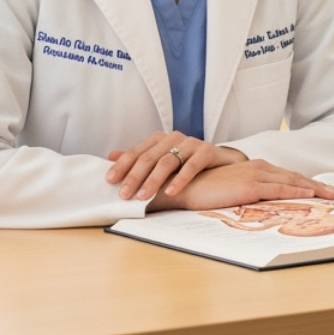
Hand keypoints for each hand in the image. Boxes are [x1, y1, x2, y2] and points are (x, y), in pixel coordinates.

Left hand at [107, 132, 245, 200]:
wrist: (224, 164)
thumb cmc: (188, 164)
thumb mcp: (162, 161)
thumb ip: (139, 158)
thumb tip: (111, 155)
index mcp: (160, 138)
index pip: (136, 151)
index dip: (122, 165)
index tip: (109, 180)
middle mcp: (174, 137)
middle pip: (149, 157)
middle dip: (134, 177)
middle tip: (124, 194)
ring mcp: (191, 143)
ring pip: (168, 161)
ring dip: (153, 180)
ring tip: (143, 196)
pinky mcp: (207, 151)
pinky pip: (191, 166)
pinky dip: (180, 179)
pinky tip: (171, 192)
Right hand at [146, 160, 333, 210]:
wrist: (184, 185)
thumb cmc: (205, 188)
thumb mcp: (231, 187)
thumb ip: (248, 190)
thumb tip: (261, 202)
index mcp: (255, 167)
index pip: (286, 176)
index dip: (305, 182)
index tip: (321, 189)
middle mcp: (259, 168)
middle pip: (294, 177)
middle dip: (316, 185)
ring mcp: (255, 176)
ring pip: (292, 182)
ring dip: (313, 189)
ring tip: (330, 196)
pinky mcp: (250, 186)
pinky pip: (279, 190)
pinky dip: (297, 193)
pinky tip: (310, 196)